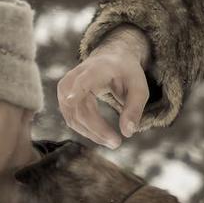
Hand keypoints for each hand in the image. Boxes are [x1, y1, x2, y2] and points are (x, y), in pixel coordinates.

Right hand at [58, 28, 150, 148]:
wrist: (111, 59)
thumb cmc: (127, 74)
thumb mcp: (139, 88)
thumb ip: (135, 109)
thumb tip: (127, 133)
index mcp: (97, 69)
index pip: (83, 80)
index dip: (76, 90)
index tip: (70, 100)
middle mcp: (76, 76)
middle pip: (79, 107)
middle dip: (97, 128)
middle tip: (117, 143)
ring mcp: (66, 87)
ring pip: (72, 116)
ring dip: (91, 133)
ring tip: (112, 141)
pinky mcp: (64, 97)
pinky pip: (71, 118)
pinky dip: (86, 129)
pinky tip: (101, 135)